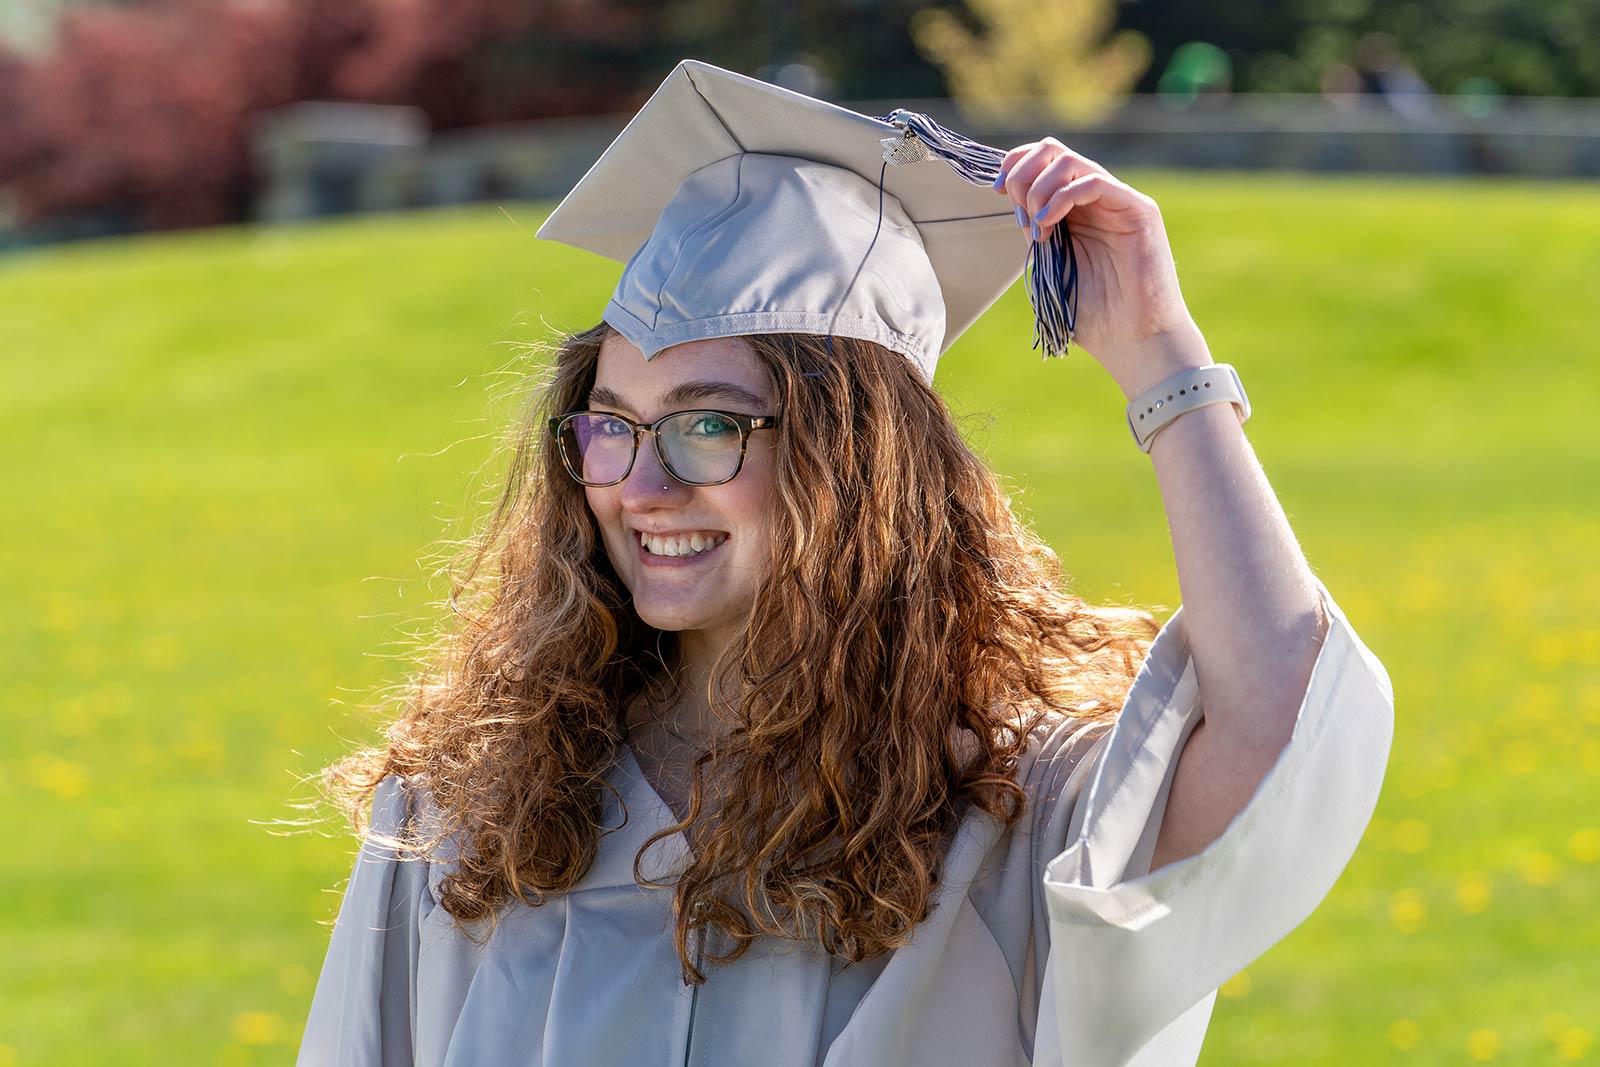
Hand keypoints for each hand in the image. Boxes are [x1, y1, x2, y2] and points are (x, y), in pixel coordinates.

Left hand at [994, 138, 1211, 396]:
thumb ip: (1035, 228)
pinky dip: (1062, 195)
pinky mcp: (1139, 210)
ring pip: (1070, 161)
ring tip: (1036, 225)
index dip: (1014, 166)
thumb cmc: (1094, 315)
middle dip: (1022, 172)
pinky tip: (1048, 222)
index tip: (995, 188)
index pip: (1043, 162)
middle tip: (1016, 207)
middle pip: (1053, 151)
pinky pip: (1095, 182)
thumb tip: (1009, 196)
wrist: (1133, 340)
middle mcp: (1096, 200)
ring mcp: (1118, 202)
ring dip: (1039, 189)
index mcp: (1075, 210)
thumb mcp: (1049, 265)